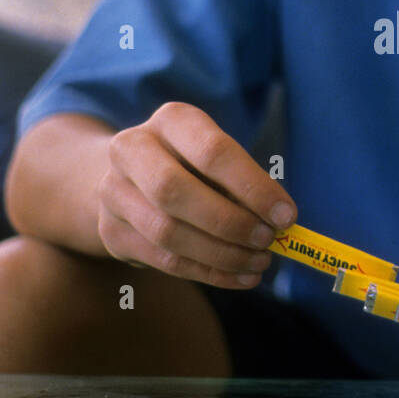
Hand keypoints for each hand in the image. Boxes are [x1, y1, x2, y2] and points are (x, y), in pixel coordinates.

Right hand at [98, 102, 294, 287]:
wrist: (129, 178)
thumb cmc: (194, 166)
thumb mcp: (217, 159)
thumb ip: (244, 184)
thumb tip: (279, 223)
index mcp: (171, 120)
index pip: (213, 152)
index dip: (253, 187)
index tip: (286, 216)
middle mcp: (132, 149)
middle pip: (175, 191)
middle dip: (229, 222)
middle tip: (267, 240)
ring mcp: (113, 192)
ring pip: (167, 233)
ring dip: (222, 254)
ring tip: (259, 262)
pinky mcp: (111, 232)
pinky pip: (164, 261)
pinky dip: (209, 273)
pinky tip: (241, 277)